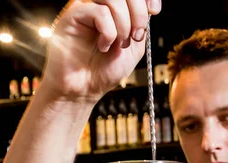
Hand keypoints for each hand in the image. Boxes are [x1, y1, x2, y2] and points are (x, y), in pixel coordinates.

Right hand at [41, 0, 160, 100]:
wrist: (84, 90)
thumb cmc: (104, 71)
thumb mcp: (134, 48)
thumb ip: (141, 25)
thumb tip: (148, 7)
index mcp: (115, 10)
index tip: (154, 10)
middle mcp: (99, 4)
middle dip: (138, 11)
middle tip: (136, 34)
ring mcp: (86, 8)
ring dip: (124, 23)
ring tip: (120, 43)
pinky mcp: (73, 16)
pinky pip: (99, 11)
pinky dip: (109, 32)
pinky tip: (104, 46)